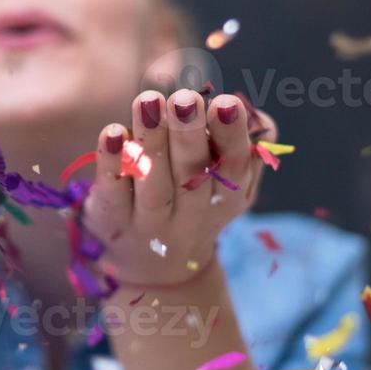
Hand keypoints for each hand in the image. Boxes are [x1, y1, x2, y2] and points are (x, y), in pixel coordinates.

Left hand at [81, 88, 275, 287]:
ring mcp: (148, 221)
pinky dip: (111, 163)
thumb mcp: (228, 187)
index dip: (231, 135)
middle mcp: (189, 214)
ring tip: (148, 100)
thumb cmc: (194, 205)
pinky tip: (112, 132)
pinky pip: (112, 192)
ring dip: (151, 140)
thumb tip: (259, 118)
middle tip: (185, 98)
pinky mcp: (111, 220)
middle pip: (192, 173)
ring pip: (153, 183)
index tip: (225, 102)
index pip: (233, 166)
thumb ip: (245, 151)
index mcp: (226, 197)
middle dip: (189, 133)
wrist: (155, 271)